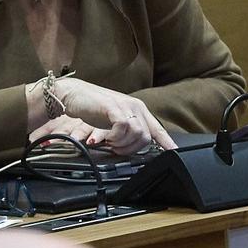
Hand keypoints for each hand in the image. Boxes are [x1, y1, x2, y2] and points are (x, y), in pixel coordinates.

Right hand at [40, 78, 178, 153]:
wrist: (73, 94)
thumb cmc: (92, 108)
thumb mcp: (114, 121)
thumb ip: (126, 131)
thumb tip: (134, 146)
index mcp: (138, 110)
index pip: (157, 129)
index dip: (167, 142)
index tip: (174, 152)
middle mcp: (136, 107)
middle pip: (146, 137)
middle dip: (131, 148)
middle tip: (116, 149)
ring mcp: (126, 105)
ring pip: (137, 133)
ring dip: (122, 144)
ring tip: (110, 143)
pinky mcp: (114, 107)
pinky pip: (124, 128)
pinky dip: (116, 137)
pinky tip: (107, 138)